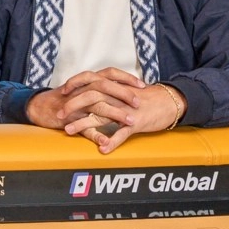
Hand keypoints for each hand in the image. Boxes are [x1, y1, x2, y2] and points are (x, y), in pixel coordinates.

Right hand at [25, 69, 143, 129]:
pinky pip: (84, 128)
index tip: (142, 85)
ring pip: (98, 106)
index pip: (110, 73)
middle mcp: (82, 89)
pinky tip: (106, 143)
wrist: (38, 106)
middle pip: (106, 86)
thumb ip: (99, 87)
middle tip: (138, 103)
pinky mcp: (69, 119)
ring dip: (115, 113)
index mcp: (88, 80)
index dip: (126, 78)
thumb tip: (121, 86)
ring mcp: (76, 104)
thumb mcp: (82, 88)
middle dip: (124, 94)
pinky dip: (95, 135)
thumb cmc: (63, 98)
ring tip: (130, 121)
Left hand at [63, 82, 184, 153]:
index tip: (62, 91)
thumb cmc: (146, 98)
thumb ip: (109, 92)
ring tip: (68, 131)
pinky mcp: (136, 122)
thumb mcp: (125, 91)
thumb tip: (92, 94)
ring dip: (83, 123)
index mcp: (114, 87)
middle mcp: (118, 96)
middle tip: (58, 115)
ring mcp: (126, 110)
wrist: (169, 101)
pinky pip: (122, 133)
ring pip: (101, 115)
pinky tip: (102, 148)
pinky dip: (112, 141)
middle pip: (90, 96)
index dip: (74, 84)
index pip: (90, 79)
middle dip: (72, 105)